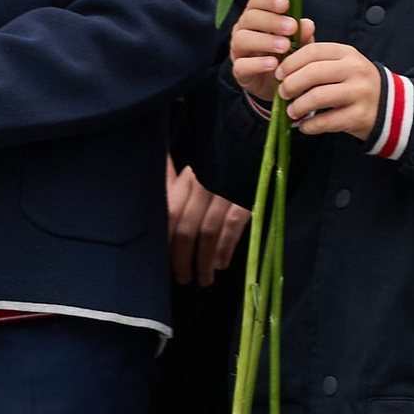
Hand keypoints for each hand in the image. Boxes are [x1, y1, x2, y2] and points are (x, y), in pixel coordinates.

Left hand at [166, 159, 249, 285]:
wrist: (258, 134)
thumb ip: (173, 174)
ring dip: (203, 261)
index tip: (166, 261)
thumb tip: (155, 181)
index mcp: (188, 175)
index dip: (166, 242)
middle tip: (183, 278)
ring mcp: (225, 190)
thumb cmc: (226, 152)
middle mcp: (202, 182)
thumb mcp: (198, 159)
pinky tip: (221, 264)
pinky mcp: (247, 195)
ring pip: (207, 232)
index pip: (169, 213)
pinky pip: (233, 227)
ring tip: (204, 279)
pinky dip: (225, 248)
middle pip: (185, 227)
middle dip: (181, 258)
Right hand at [230, 0, 305, 103]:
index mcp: (257, 17)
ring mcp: (238, 51)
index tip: (285, 5)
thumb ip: (302, 34)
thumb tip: (308, 24)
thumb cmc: (288, 55)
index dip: (269, 0)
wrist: (281, 85)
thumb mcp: (299, 43)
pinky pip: (241, 65)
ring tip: (285, 47)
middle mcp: (243, 30)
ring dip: (265, 41)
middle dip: (272, 21)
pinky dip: (258, 64)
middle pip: (250, 18)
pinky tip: (274, 64)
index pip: (257, 1)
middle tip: (291, 28)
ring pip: (242, 39)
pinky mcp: (239, 72)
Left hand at [276, 36, 382, 137]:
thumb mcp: (341, 64)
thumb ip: (314, 58)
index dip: (290, 63)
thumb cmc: (354, 83)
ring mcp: (360, 92)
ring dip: (298, 106)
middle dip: (291, 84)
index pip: (313, 51)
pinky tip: (305, 125)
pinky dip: (310, 125)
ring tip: (292, 112)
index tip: (278, 74)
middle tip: (282, 94)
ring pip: (318, 97)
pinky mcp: (360, 115)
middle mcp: (356, 70)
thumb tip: (280, 61)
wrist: (388, 106)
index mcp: (347, 53)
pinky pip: (327, 121)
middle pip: (313, 73)